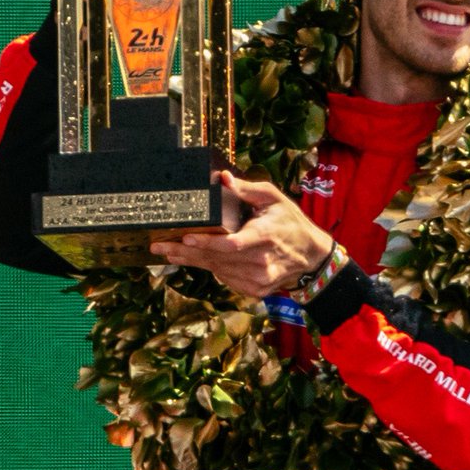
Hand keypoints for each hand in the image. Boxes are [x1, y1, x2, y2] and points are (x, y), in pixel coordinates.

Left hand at [150, 172, 332, 298]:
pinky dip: (211, 268)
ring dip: (192, 261)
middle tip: (158, 246)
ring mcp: (259, 279)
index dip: (207, 243)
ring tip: (168, 252)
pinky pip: (226, 278)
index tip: (185, 237)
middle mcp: (261, 262)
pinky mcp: (255, 290)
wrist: (311, 257)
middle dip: (185, 252)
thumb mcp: (275, 199)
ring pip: (218, 270)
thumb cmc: (291, 223)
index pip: (232, 243)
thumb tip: (223, 178)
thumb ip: (248, 189)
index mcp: (266, 236)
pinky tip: (194, 259)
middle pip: (217, 259)